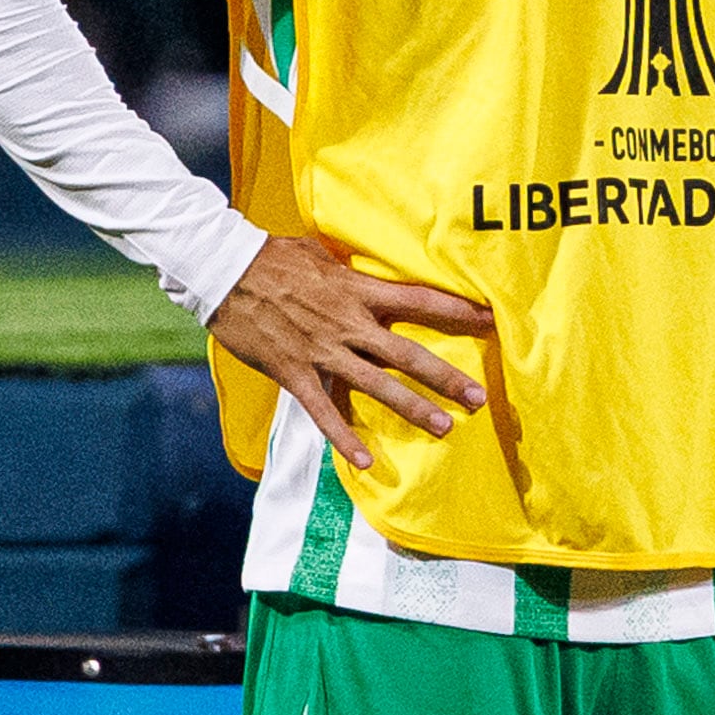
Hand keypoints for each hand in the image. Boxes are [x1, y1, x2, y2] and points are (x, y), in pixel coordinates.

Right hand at [206, 234, 489, 474]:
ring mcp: (323, 351)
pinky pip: (325, 411)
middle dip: (446, 376)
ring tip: (444, 427)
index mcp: (358, 291)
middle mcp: (348, 323)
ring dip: (413, 408)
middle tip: (479, 397)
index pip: (420, 299)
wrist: (224, 271)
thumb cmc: (273, 256)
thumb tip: (368, 268)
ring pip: (377, 385)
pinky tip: (366, 460)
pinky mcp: (296, 372)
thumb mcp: (320, 254)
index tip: (490, 320)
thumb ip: (349, 269)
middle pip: (408, 353)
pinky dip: (345, 438)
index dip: (457, 310)